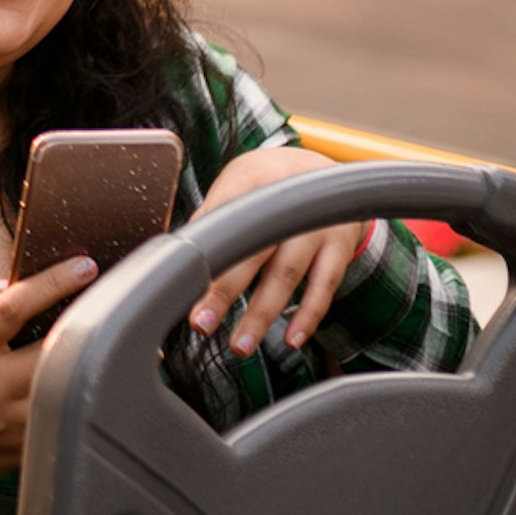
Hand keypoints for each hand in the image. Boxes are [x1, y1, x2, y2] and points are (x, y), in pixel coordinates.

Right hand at [0, 257, 101, 514]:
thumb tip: (9, 284)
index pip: (12, 308)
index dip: (53, 282)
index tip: (84, 266)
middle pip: (52, 348)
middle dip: (83, 322)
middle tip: (102, 305)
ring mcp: (6, 425)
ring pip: (64, 385)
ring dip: (83, 360)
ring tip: (95, 341)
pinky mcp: (21, 450)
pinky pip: (61, 418)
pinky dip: (73, 396)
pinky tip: (75, 382)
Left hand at [187, 146, 365, 357]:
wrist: (322, 169)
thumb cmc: (267, 184)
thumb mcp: (236, 184)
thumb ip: (210, 218)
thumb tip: (176, 256)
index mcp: (250, 182)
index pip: (221, 221)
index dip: (204, 254)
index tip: (184, 287)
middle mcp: (286, 204)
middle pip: (251, 252)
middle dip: (224, 291)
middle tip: (201, 323)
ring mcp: (316, 226)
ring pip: (286, 276)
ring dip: (262, 315)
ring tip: (241, 345)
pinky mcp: (339, 247)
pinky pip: (324, 287)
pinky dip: (309, 315)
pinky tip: (292, 338)